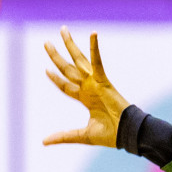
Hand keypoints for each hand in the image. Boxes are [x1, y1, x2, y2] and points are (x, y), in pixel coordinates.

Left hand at [41, 26, 130, 147]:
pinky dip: (95, 48)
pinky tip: (93, 33)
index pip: (66, 86)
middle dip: (56, 56)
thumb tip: (44, 142)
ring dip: (70, 45)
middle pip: (68, 68)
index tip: (46, 70)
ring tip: (63, 30)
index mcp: (86, 99)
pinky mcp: (103, 80)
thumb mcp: (82, 135)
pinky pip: (97, 61)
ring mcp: (95, 82)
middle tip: (46, 43)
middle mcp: (88, 87)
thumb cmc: (110, 135)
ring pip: (78, 60)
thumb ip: (63, 136)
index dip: (56, 79)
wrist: (127, 133)